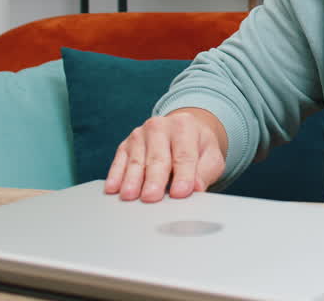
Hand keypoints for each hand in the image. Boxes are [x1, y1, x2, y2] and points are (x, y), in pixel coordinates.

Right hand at [102, 108, 227, 202]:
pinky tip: (112, 188)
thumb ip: (205, 171)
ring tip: (130, 195)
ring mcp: (140, 135)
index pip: (184, 155)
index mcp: (184, 127)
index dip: (183, 175)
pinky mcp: (125, 145)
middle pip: (157, 157)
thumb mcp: (211, 156)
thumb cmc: (197, 147)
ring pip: (136, 161)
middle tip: (151, 196)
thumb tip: (195, 188)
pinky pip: (119, 161)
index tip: (180, 193)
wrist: (182, 130)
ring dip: (132, 179)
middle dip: (155, 179)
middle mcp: (160, 127)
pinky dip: (115, 175)